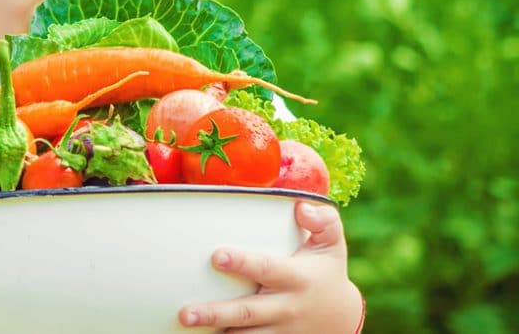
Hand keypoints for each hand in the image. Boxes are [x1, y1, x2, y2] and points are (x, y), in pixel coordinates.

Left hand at [178, 201, 362, 332]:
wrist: (341, 317)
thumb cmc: (326, 272)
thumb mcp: (332, 245)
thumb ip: (322, 220)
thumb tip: (301, 206)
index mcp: (296, 278)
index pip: (267, 269)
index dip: (242, 263)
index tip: (217, 256)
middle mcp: (285, 307)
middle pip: (247, 312)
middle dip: (216, 313)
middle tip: (185, 313)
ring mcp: (279, 330)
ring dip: (216, 332)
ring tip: (187, 326)